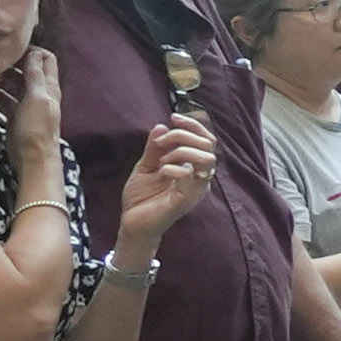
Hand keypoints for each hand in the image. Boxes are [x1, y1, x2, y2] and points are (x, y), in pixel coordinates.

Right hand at [7, 45, 63, 193]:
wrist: (33, 158)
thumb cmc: (37, 128)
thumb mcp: (37, 98)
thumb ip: (36, 76)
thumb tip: (34, 53)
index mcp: (49, 87)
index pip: (46, 59)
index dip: (32, 51)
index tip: (11, 48)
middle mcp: (40, 94)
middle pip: (27, 71)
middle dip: (11, 64)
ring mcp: (27, 106)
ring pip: (14, 86)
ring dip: (1, 80)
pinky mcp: (16, 117)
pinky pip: (5, 101)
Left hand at [115, 113, 214, 249]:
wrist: (132, 223)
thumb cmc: (141, 197)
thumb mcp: (146, 166)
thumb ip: (154, 148)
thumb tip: (162, 126)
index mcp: (192, 167)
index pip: (206, 140)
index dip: (194, 125)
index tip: (173, 117)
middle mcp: (199, 177)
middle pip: (208, 145)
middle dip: (183, 135)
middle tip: (161, 141)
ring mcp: (195, 189)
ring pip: (206, 158)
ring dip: (181, 151)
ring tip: (162, 160)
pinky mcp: (187, 199)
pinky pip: (190, 176)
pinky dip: (174, 168)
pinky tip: (161, 172)